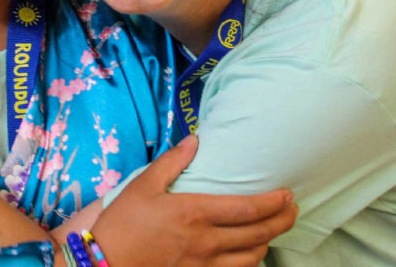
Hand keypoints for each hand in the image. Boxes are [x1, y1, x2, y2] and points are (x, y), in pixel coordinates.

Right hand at [91, 136, 297, 266]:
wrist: (102, 265)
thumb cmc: (121, 225)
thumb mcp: (143, 186)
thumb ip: (173, 162)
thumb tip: (195, 140)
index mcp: (195, 213)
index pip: (248, 209)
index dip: (274, 203)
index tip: (287, 195)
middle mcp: (206, 242)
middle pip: (258, 234)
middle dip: (282, 222)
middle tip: (293, 211)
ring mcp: (203, 266)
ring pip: (251, 259)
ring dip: (267, 244)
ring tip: (272, 232)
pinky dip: (248, 265)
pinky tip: (249, 256)